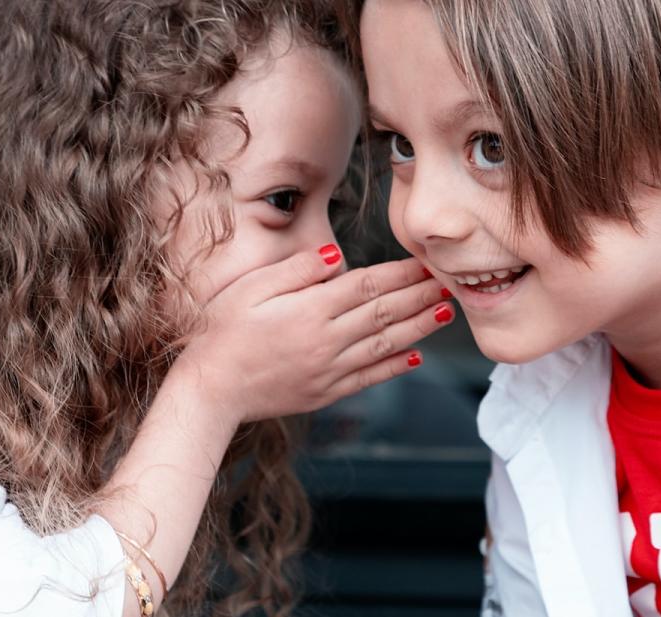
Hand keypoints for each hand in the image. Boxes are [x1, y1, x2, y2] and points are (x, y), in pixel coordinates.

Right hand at [172, 244, 453, 426]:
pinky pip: (369, 378)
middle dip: (420, 296)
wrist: (210, 391)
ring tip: (444, 314)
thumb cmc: (221, 332)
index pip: (367, 286)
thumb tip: (337, 256)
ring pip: (384, 345)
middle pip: (384, 313)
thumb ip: (297, 271)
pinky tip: (415, 358)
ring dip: (418, 329)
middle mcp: (327, 341)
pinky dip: (394, 367)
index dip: (400, 273)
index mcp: (310, 310)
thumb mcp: (251, 289)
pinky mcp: (325, 393)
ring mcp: (329, 370)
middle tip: (450, 283)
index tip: (425, 263)